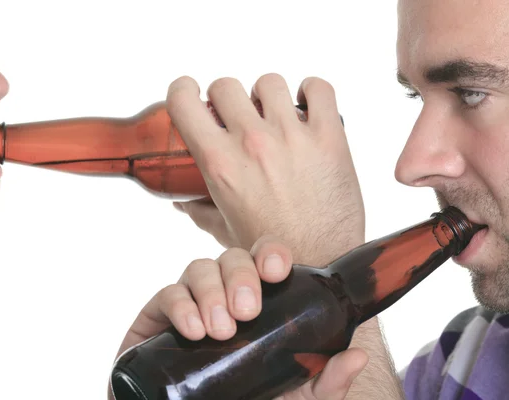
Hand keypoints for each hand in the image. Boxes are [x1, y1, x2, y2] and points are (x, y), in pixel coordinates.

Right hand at [108, 236, 367, 399]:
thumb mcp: (297, 399)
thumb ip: (327, 381)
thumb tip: (357, 356)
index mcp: (259, 303)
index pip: (264, 261)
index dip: (270, 254)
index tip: (278, 271)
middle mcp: (224, 296)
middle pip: (231, 259)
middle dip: (240, 277)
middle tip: (247, 313)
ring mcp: (191, 304)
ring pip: (199, 269)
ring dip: (211, 292)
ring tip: (220, 330)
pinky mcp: (158, 320)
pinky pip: (166, 294)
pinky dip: (179, 305)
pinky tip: (193, 330)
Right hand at [167, 74, 364, 264]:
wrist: (321, 264)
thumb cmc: (270, 250)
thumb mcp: (224, 231)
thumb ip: (198, 211)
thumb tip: (180, 200)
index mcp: (220, 164)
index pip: (184, 102)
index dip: (183, 90)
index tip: (191, 93)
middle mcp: (252, 143)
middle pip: (226, 86)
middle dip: (226, 97)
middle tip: (236, 114)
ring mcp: (292, 136)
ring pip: (269, 82)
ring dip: (267, 94)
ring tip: (273, 112)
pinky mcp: (328, 136)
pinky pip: (318, 88)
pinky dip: (311, 90)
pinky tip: (306, 104)